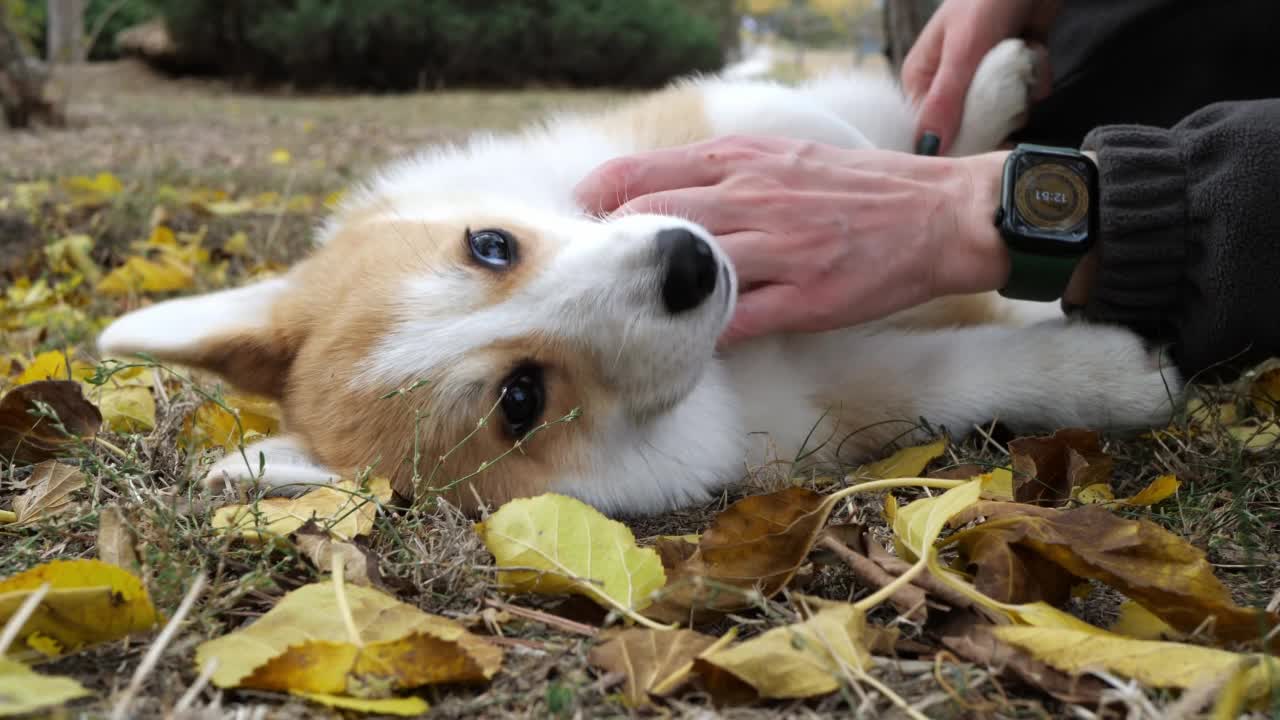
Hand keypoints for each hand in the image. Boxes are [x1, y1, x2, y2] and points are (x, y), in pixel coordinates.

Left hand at [574, 135, 1011, 345]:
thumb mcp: (783, 158)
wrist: (941, 215)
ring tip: (621, 317)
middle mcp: (752, 197)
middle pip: (649, 219)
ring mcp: (779, 249)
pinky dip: (700, 334)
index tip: (576, 228)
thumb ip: (722, 174)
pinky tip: (679, 346)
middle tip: (586, 281)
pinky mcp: (806, 297)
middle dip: (606, 252)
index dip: (595, 203)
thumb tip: (660, 199)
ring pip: (686, 267)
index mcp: (742, 159)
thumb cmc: (859, 190)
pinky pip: (735, 319)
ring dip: (647, 294)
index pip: (640, 173)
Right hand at [902, 0, 1058, 153]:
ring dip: (1021, 93)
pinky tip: (1036, 51)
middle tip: (1009, 96)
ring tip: (1024, 62)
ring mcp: (982, 77)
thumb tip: (928, 149)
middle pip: (968, 126)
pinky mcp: (1012, 70)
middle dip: (995, 114)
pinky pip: (1024, 95)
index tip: (978, 149)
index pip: (928, 130)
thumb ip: (946, 101)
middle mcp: (948, 82)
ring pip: (1001, 113)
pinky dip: (1037, 76)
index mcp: (921, 78)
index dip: (952, 144)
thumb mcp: (963, 52)